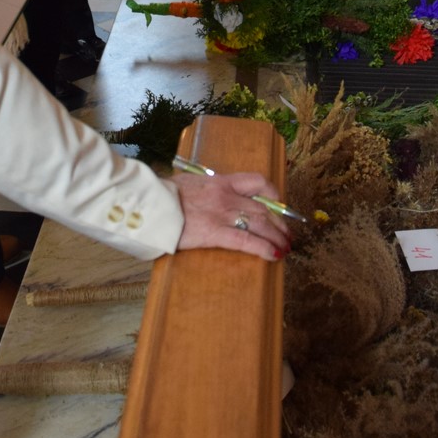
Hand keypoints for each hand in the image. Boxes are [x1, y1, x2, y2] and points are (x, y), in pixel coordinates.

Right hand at [173, 172, 291, 260]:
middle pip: (263, 208)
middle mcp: (226, 195)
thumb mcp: (190, 183)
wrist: (149, 205)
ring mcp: (222, 214)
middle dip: (280, 223)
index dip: (274, 195)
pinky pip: (246, 241)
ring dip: (277, 237)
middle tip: (287, 235)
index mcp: (221, 181)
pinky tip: (273, 255)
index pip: (257, 182)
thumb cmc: (165, 196)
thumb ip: (207, 189)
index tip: (278, 207)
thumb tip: (213, 195)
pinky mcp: (214, 233)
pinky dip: (264, 248)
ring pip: (261, 224)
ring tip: (285, 248)